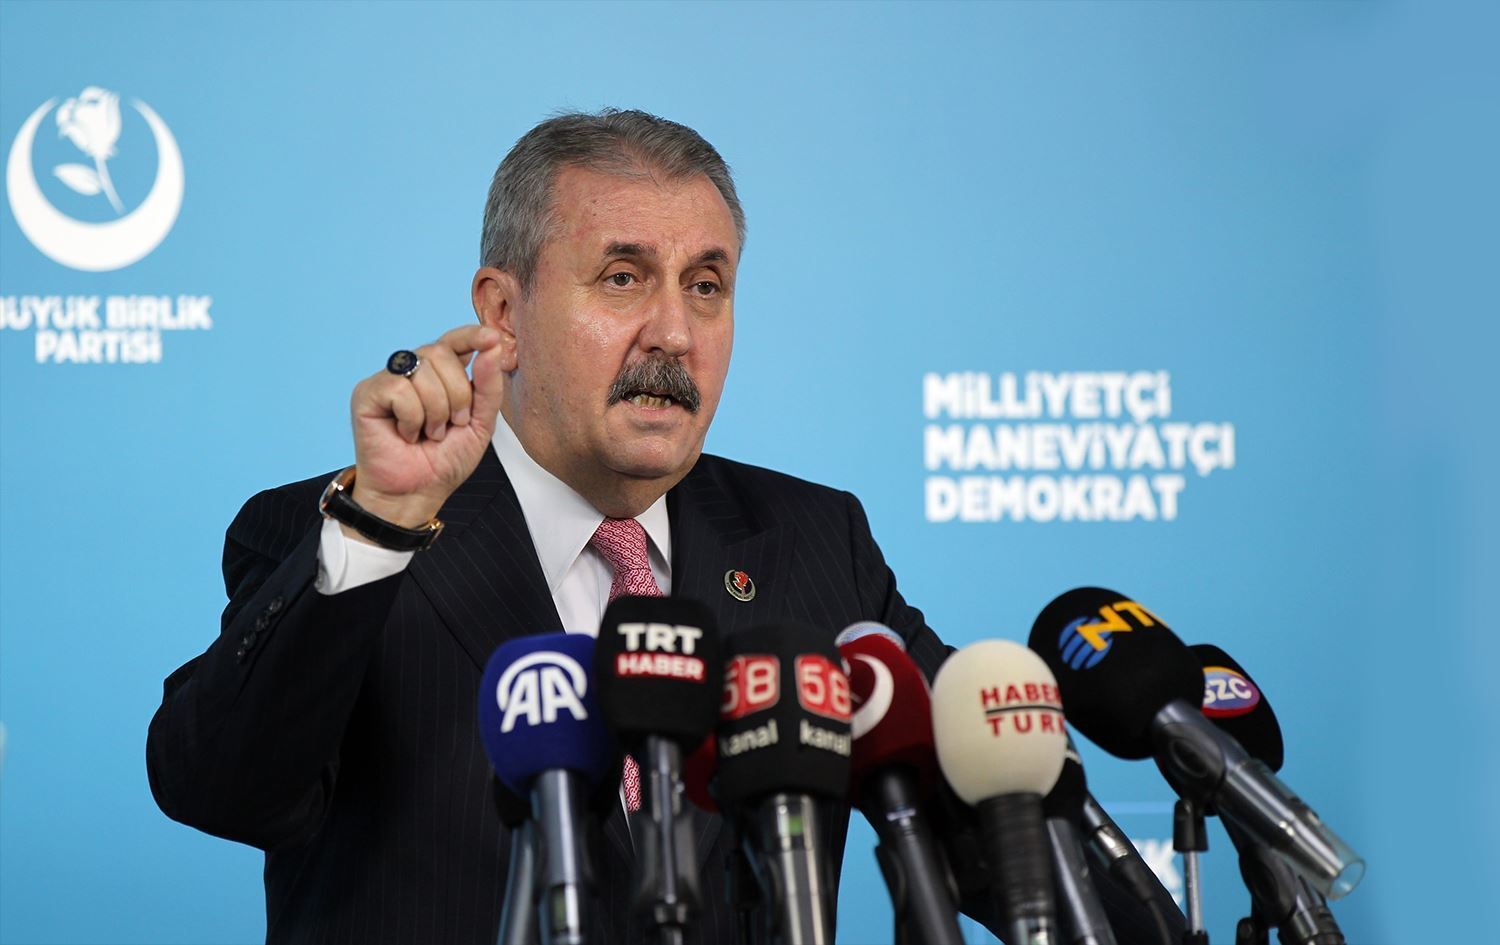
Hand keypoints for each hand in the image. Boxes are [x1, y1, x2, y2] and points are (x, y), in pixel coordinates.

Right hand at [347, 325, 504, 529]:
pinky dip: (412, 417)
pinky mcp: (367, 394)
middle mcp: (413, 371)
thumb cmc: (443, 461)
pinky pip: (399, 389)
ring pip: (421, 370)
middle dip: (457, 394)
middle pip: (440, 352)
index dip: (471, 335)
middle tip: (452, 425)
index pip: (454, 341)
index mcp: (440, 375)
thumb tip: (493, 346)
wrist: (417, 493)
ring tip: (429, 434)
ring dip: (435, 411)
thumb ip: (488, 386)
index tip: (491, 338)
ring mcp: (388, 380)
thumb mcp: (480, 423)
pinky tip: (407, 434)